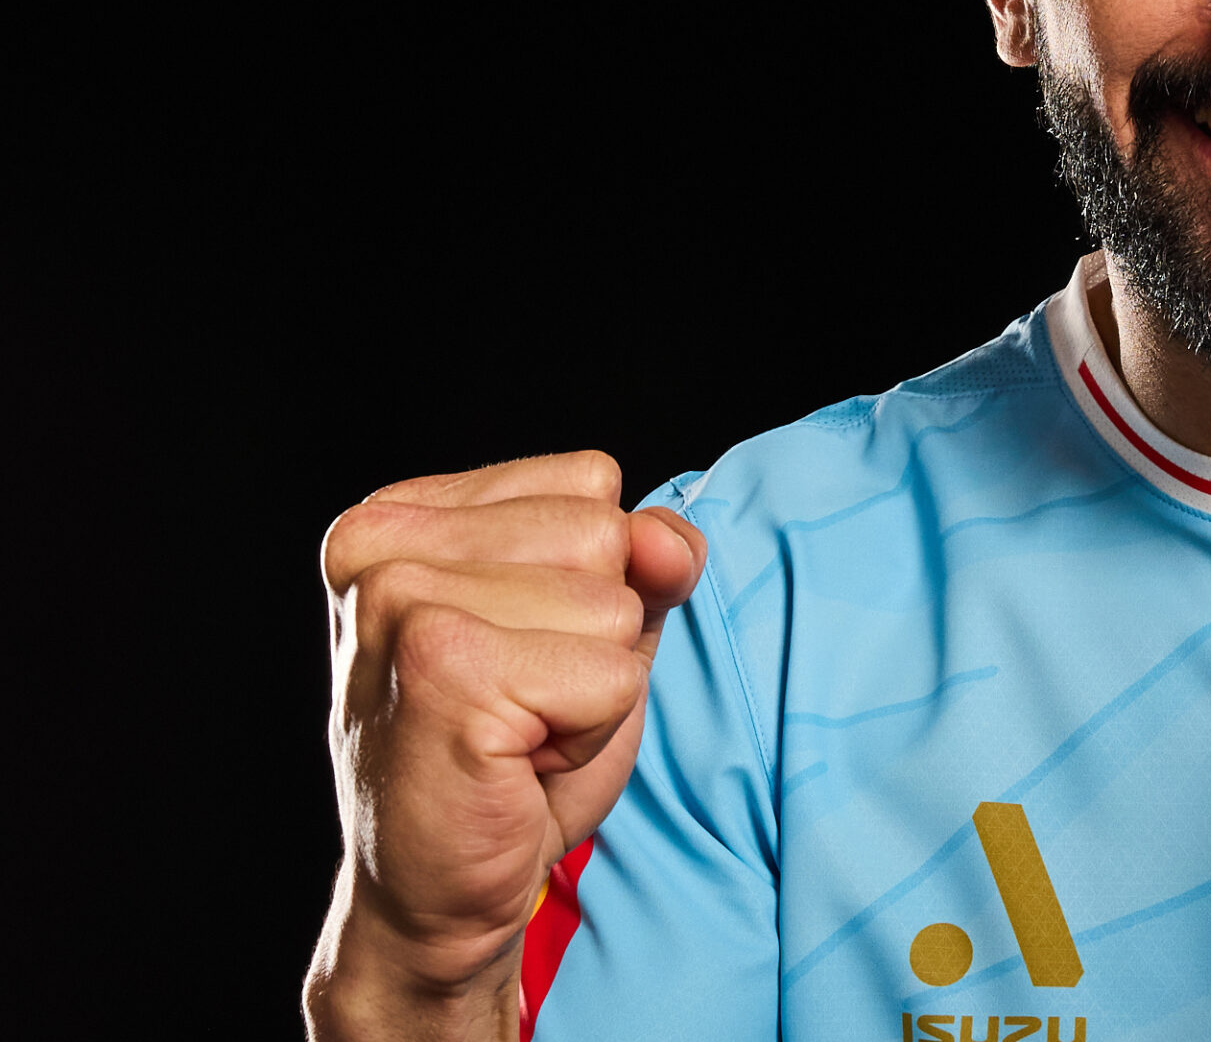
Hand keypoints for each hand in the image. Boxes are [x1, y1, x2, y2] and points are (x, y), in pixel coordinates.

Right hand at [304, 452, 704, 1039]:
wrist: (439, 895)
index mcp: (400, 514)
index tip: (519, 652)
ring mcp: (402, 602)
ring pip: (613, 605)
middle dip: (595, 635)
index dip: (591, 579)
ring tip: (516, 731)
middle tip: (520, 704)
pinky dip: (590, 732)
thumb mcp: (596, 630)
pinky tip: (518, 761)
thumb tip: (664, 539)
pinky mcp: (442, 671)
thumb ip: (647, 557)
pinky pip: (612, 676)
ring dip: (594, 686)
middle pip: (604, 534)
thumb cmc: (514, 757)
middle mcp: (380, 545)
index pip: (589, 482)